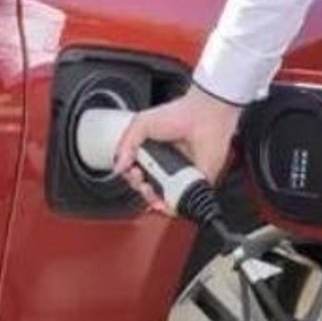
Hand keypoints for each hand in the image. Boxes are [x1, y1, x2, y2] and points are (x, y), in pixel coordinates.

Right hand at [113, 86, 240, 215]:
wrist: (203, 117)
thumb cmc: (178, 114)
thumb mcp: (141, 123)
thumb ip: (126, 145)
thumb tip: (119, 167)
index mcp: (151, 152)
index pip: (135, 172)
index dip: (130, 175)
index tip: (131, 170)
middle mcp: (165, 165)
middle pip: (146, 187)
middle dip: (138, 186)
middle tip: (139, 177)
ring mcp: (179, 175)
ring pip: (161, 198)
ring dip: (151, 199)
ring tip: (149, 188)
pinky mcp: (194, 183)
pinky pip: (181, 201)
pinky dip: (171, 205)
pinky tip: (164, 198)